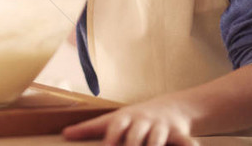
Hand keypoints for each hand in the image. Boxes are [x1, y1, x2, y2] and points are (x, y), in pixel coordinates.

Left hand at [63, 98, 197, 145]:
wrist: (170, 108)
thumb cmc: (133, 119)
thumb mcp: (113, 120)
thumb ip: (89, 128)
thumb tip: (65, 133)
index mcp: (125, 118)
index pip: (116, 125)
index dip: (112, 136)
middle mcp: (142, 121)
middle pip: (136, 135)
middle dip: (131, 145)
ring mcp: (160, 127)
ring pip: (156, 138)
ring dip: (152, 145)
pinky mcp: (178, 134)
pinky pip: (184, 140)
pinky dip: (187, 144)